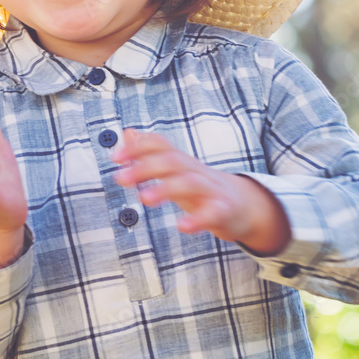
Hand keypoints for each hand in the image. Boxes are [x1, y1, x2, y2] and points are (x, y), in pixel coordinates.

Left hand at [112, 129, 290, 254]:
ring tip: (144, 199)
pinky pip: (212, 212)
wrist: (243, 206)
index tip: (115, 157)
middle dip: (145, 167)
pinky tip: (182, 226)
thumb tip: (127, 132)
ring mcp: (212, 190)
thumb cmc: (201, 188)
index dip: (138, 147)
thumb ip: (151, 152)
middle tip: (119, 179)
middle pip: (172, 161)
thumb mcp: (176, 169)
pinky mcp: (224, 211)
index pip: (161, 145)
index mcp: (182, 162)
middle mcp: (196, 171)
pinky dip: (198, 219)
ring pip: (190, 183)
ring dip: (166, 189)